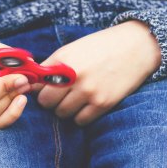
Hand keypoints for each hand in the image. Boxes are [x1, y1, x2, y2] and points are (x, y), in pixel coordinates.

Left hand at [36, 21, 160, 124]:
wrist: (134, 46)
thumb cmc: (99, 47)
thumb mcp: (71, 50)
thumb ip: (51, 66)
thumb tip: (32, 85)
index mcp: (62, 60)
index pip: (37, 85)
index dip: (38, 88)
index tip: (44, 88)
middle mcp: (73, 76)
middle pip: (46, 102)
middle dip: (50, 101)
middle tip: (59, 95)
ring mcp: (88, 91)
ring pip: (62, 113)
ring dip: (65, 109)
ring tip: (75, 98)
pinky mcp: (103, 103)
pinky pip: (80, 120)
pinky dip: (80, 115)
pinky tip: (86, 104)